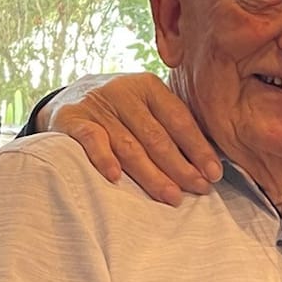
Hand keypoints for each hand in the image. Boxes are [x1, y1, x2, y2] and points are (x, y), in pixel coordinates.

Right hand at [46, 74, 222, 205]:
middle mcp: (123, 91)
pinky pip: (90, 139)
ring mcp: (96, 105)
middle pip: (156, 136)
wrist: (68, 97)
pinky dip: (103, 158)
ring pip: (128, 144)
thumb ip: (171, 127)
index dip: (198, 148)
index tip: (213, 173)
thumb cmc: (120, 111)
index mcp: (148, 86)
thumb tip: (208, 166)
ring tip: (171, 195)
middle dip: (180, 166)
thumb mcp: (146, 106)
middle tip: (199, 189)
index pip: (178, 119)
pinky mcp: (71, 118)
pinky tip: (115, 178)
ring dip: (151, 174)